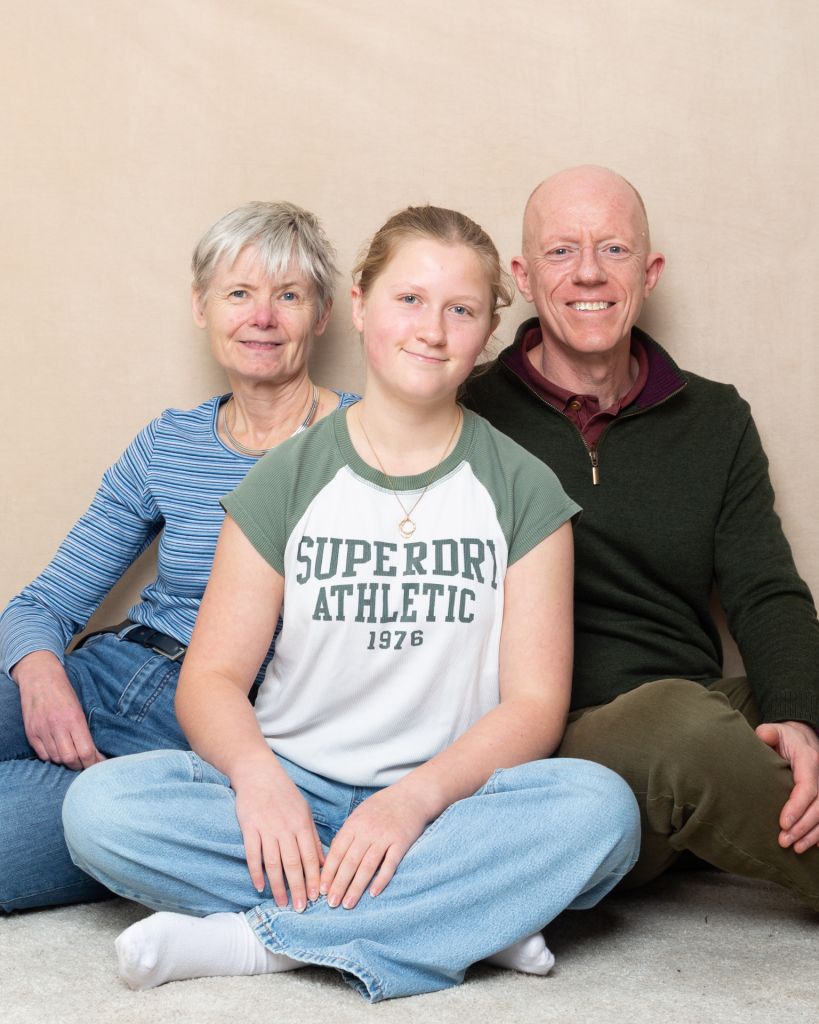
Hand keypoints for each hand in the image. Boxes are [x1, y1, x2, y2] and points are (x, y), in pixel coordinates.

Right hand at [14, 651, 103, 769]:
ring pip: (56, 759)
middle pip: (70, 759)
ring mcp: (42, 730)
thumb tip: (94, 751)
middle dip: (81, 765)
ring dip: (66, 761)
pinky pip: (43, 755)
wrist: (40, 677)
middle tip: (86, 763)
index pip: (86, 751)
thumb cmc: (64, 691)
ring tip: (73, 756)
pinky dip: (52, 757)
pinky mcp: (31, 733)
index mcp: (74, 719)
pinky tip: (58, 750)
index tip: (100, 764)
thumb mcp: (80, 707)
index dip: (94, 762)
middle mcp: (57, 726)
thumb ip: (84, 729)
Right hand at [232, 759, 323, 910]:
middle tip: (300, 908)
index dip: (313, 878)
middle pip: (293, 863)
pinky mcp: (249, 828)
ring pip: (273, 863)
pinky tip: (259, 887)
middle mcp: (285, 828)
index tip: (317, 897)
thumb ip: (313, 837)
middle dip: (298, 888)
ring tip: (281, 903)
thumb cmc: (284, 794)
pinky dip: (256, 872)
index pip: (310, 856)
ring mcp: (266, 828)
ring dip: (278, 886)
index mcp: (301, 824)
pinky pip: (253, 854)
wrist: (258, 773)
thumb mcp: (304, 811)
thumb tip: (324, 862)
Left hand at [319, 783, 432, 909]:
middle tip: (331, 904)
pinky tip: (373, 893)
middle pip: (350, 862)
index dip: (328, 872)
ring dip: (356, 887)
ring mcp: (384, 837)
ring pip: (367, 866)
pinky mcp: (401, 842)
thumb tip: (331, 857)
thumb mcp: (360, 814)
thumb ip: (347, 834)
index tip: (321, 890)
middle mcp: (367, 831)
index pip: (337, 852)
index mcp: (354, 824)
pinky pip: (390, 864)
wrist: (412, 795)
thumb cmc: (383, 806)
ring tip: (348, 904)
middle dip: (339, 884)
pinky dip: (381, 879)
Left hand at [755, 720, 818, 852]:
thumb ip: (768, 733)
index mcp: (810, 760)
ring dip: (811, 834)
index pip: (807, 788)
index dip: (796, 807)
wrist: (803, 738)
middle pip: (818, 807)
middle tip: (783, 841)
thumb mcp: (775, 731)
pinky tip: (813, 845)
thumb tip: (763, 736)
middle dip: (802, 827)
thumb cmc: (785, 738)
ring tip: (794, 848)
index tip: (782, 823)